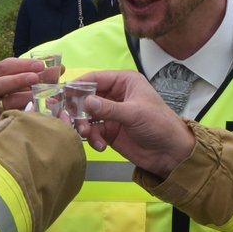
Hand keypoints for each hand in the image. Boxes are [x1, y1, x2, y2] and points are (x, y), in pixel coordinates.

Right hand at [0, 55, 58, 125]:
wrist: (9, 122)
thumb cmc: (19, 95)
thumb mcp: (27, 83)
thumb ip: (41, 75)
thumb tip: (59, 68)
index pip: (4, 66)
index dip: (23, 64)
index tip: (41, 65)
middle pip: (0, 83)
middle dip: (20, 79)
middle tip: (37, 78)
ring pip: (6, 102)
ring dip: (25, 98)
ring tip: (42, 97)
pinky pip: (9, 119)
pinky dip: (24, 114)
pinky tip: (37, 112)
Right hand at [70, 70, 195, 176]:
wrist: (170, 153)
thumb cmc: (159, 124)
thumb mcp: (134, 113)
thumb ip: (108, 108)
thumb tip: (85, 102)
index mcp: (124, 82)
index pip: (95, 78)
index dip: (77, 85)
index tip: (62, 93)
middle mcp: (115, 95)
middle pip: (86, 97)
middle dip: (76, 108)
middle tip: (66, 117)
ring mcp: (111, 113)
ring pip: (86, 115)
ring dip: (83, 125)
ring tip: (86, 134)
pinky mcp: (109, 131)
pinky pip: (92, 131)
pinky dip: (92, 138)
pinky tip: (100, 145)